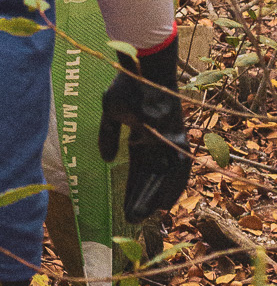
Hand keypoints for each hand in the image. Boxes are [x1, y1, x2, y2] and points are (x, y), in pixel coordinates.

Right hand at [98, 35, 190, 221]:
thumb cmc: (128, 85)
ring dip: (157, 197)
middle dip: (143, 199)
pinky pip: (178, 168)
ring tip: (147, 216)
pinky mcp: (178, 137)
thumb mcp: (112, 112)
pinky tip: (165, 203)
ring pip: (165, 177)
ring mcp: (169, 141)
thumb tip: (107, 160)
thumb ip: (109, 136)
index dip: (132, 189)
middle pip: (152, 178)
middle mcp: (158, 143)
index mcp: (142, 137)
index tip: (125, 208)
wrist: (145, 66)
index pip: (138, 170)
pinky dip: (173, 187)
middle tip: (133, 219)